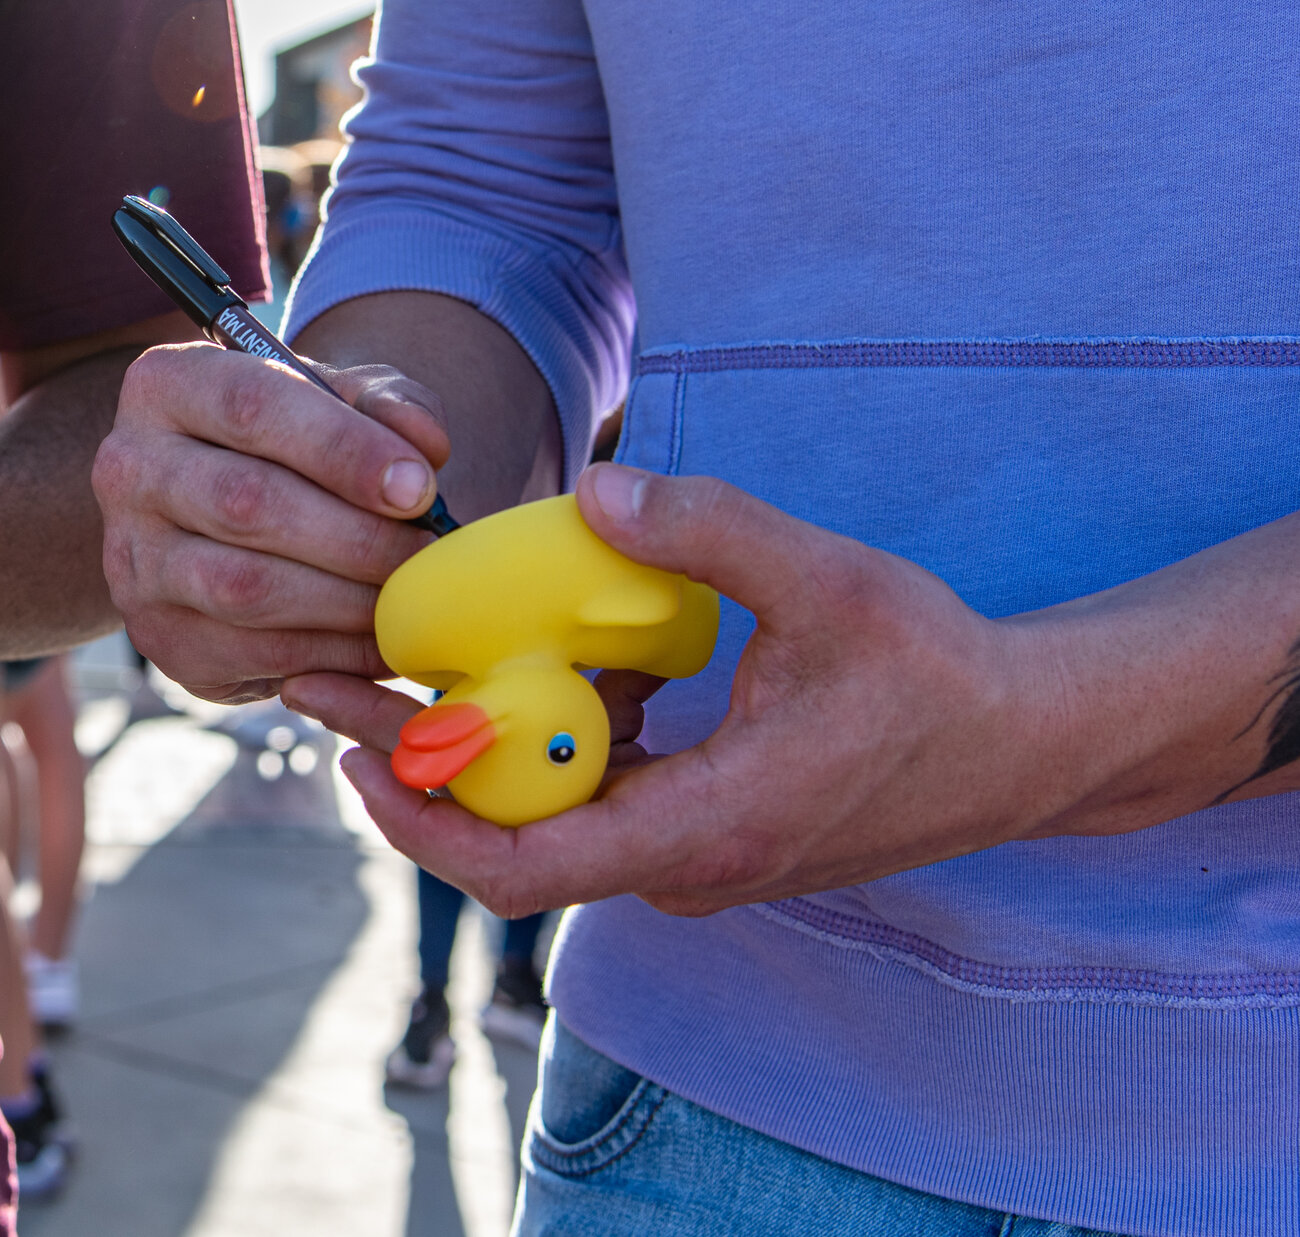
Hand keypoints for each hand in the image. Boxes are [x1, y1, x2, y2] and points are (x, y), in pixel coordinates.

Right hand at [92, 342, 448, 702]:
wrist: (228, 518)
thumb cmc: (293, 443)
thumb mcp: (338, 399)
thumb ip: (388, 405)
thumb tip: (424, 448)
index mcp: (164, 385)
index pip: (251, 405)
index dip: (344, 448)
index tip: (418, 485)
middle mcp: (128, 468)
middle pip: (246, 502)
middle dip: (356, 534)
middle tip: (426, 551)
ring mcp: (132, 559)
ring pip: (245, 587)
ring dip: (347, 599)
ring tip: (408, 593)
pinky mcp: (158, 635)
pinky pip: (254, 652)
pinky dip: (334, 654)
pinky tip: (381, 636)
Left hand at [285, 462, 1094, 916]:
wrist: (1026, 742)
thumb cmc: (938, 670)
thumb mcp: (830, 582)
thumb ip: (710, 531)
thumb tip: (594, 487)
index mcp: (704, 829)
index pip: (518, 867)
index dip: (418, 819)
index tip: (352, 749)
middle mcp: (685, 865)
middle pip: (507, 843)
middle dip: (411, 768)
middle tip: (328, 686)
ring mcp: (693, 856)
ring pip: (546, 820)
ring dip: (472, 750)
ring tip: (393, 664)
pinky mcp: (704, 831)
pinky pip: (596, 798)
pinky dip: (547, 738)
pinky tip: (528, 662)